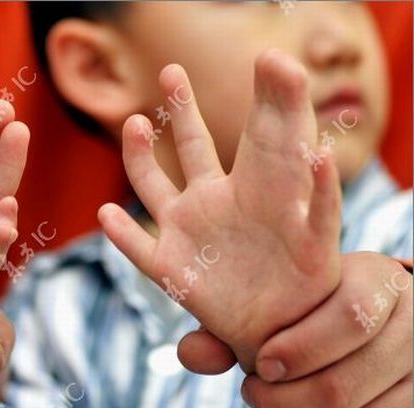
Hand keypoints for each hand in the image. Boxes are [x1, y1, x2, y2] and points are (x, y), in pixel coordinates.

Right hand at [99, 50, 341, 371]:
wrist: (284, 328)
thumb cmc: (309, 284)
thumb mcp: (320, 239)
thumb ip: (321, 198)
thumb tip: (320, 149)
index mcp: (256, 190)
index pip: (254, 135)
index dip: (257, 98)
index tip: (266, 59)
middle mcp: (216, 202)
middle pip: (193, 148)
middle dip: (181, 110)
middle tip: (172, 71)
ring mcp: (189, 233)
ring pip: (154, 187)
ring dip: (139, 157)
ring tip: (134, 124)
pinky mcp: (172, 270)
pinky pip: (140, 249)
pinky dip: (122, 235)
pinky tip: (106, 214)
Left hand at [242, 252, 412, 407]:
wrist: (373, 328)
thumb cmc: (312, 314)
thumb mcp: (280, 304)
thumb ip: (233, 326)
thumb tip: (191, 355)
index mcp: (380, 283)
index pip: (350, 317)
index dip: (298, 350)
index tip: (261, 366)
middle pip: (345, 386)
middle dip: (283, 405)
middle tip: (255, 399)